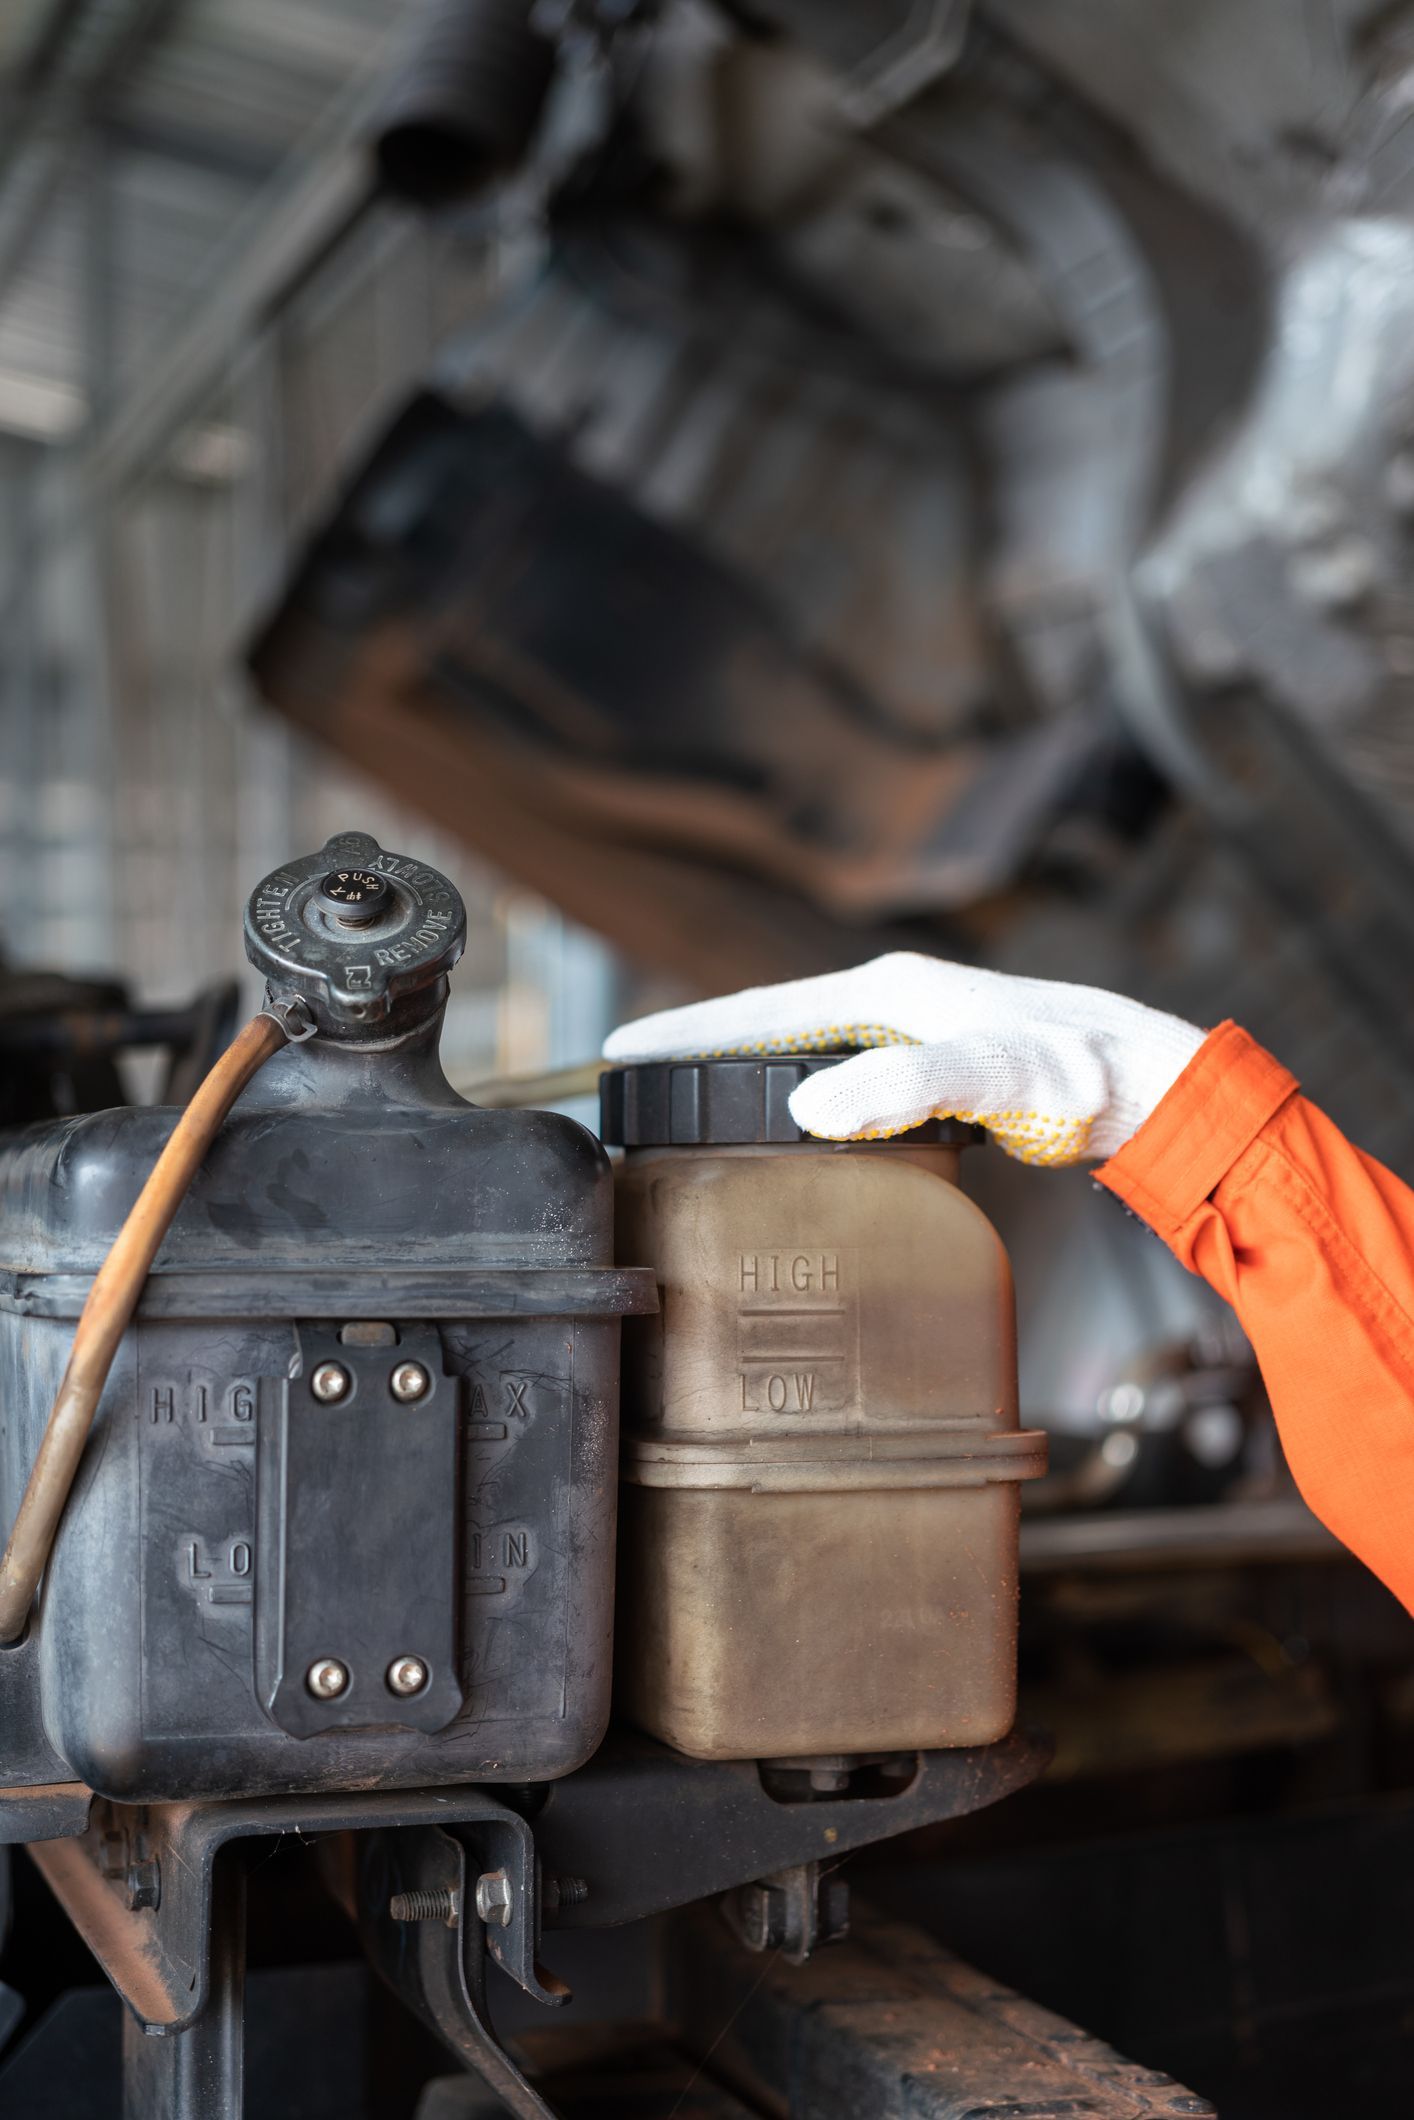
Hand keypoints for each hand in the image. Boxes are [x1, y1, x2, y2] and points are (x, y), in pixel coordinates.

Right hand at [603, 953, 1205, 1164]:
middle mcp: (896, 1000)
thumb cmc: (1084, 1078)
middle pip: (769, 1023)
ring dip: (743, 1066)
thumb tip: (811, 1107)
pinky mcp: (940, 1067)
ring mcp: (918, 1031)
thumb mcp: (990, 1078)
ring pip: (804, 1047)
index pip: (758, 1010)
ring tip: (686, 1098)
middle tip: (632, 1080)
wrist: (1156, 1087)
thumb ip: (904, 1086)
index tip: (618, 1052)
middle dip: (697, 1046)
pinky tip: (792, 1120)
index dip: (685, 1034)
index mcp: (888, 991)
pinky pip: (844, 1073)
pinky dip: (796, 1088)